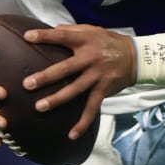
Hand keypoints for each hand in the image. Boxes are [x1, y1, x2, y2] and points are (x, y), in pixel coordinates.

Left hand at [21, 23, 136, 139]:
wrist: (137, 57)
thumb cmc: (109, 42)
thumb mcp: (93, 30)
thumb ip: (72, 30)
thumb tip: (51, 29)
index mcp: (86, 40)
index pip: (63, 36)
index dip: (45, 36)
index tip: (27, 37)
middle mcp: (91, 58)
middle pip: (66, 69)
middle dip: (46, 77)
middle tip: (27, 84)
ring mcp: (98, 76)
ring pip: (75, 90)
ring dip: (57, 99)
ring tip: (39, 107)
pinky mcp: (104, 90)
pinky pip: (92, 108)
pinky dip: (83, 123)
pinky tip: (71, 134)